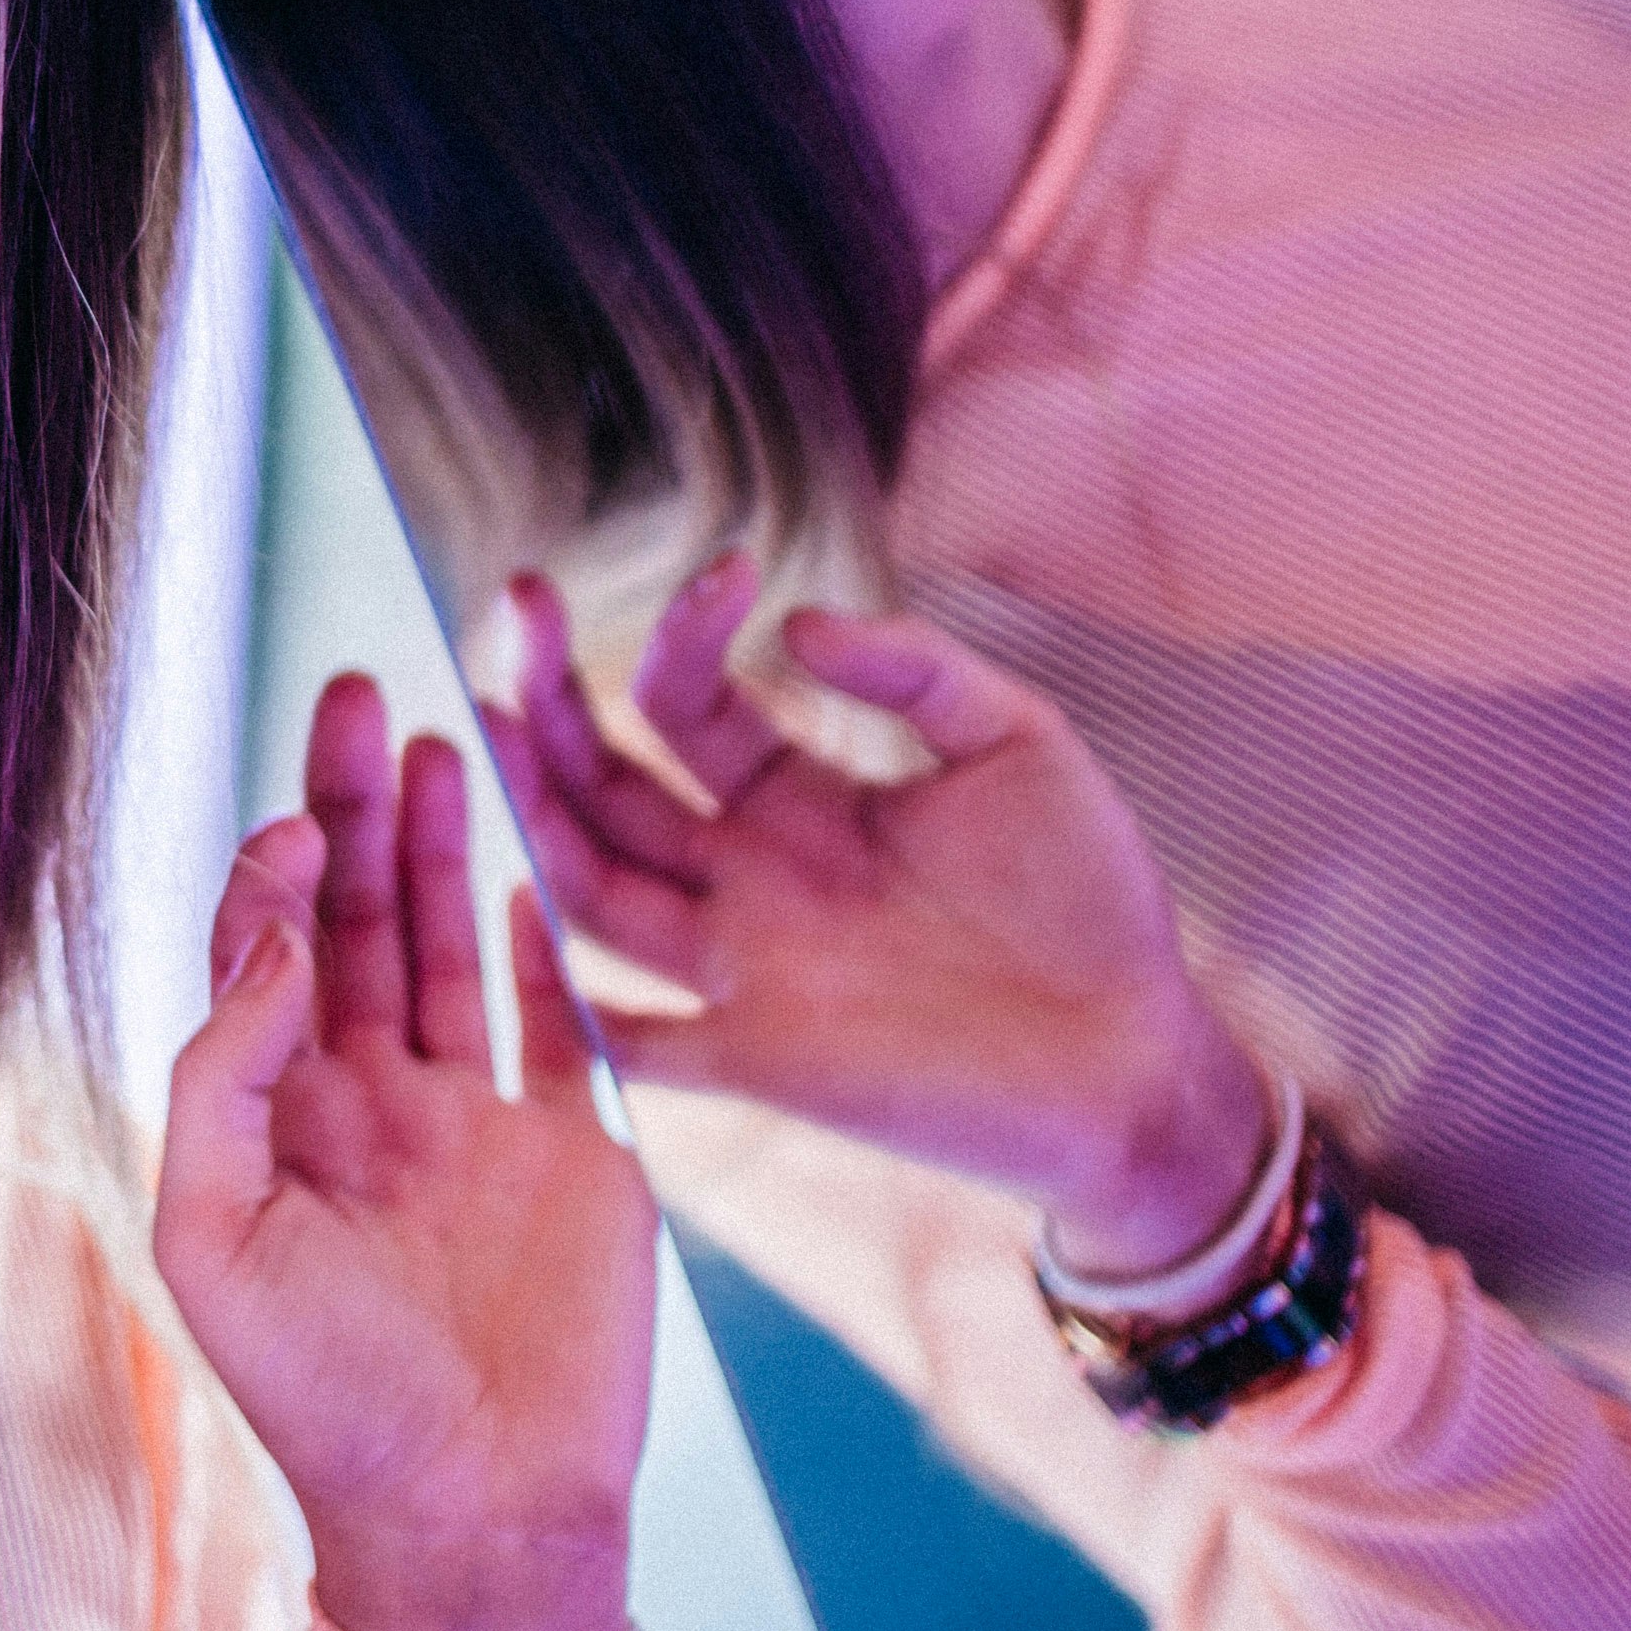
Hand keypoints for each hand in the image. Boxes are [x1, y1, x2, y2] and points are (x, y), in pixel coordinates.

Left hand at [155, 671, 657, 1630]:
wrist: (474, 1517)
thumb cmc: (321, 1400)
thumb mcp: (214, 1241)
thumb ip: (221, 1079)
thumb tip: (270, 940)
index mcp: (277, 1121)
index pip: (264, 957)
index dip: (272, 874)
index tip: (293, 819)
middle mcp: (371, 1104)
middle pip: (355, 921)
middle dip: (350, 808)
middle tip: (353, 692)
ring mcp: (475, 1122)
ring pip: (448, 948)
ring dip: (438, 845)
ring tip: (434, 739)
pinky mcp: (573, 1150)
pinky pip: (556, 1023)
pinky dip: (542, 941)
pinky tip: (528, 860)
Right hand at [477, 567, 1269, 1278]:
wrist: (1140, 1062)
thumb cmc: (1091, 903)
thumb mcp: (1017, 742)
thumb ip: (915, 668)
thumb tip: (793, 621)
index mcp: (798, 802)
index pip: (688, 705)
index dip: (685, 633)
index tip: (727, 568)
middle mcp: (748, 879)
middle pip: (604, 785)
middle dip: (549, 694)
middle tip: (513, 600)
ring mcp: (741, 969)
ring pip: (592, 885)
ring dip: (536, 808)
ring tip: (490, 716)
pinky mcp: (759, 1062)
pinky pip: (638, 1039)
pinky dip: (572, 999)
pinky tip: (518, 921)